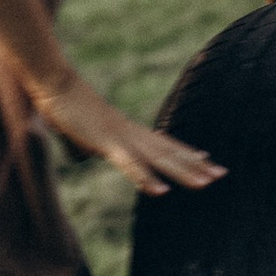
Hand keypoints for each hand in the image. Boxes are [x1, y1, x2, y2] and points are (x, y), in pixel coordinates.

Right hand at [35, 69, 224, 198]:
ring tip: (206, 184)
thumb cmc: (65, 106)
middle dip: (195, 164)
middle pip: (169, 151)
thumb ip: (88, 143)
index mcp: (127, 130)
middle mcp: (131, 132)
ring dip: (183, 172)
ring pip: (158, 158)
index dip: (185, 152)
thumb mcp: (81, 130)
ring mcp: (121, 137)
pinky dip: (146, 178)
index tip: (207, 160)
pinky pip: (130, 164)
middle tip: (222, 174)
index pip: (163, 142)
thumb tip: (86, 153)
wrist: (54, 83)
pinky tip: (161, 192)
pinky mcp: (106, 143)